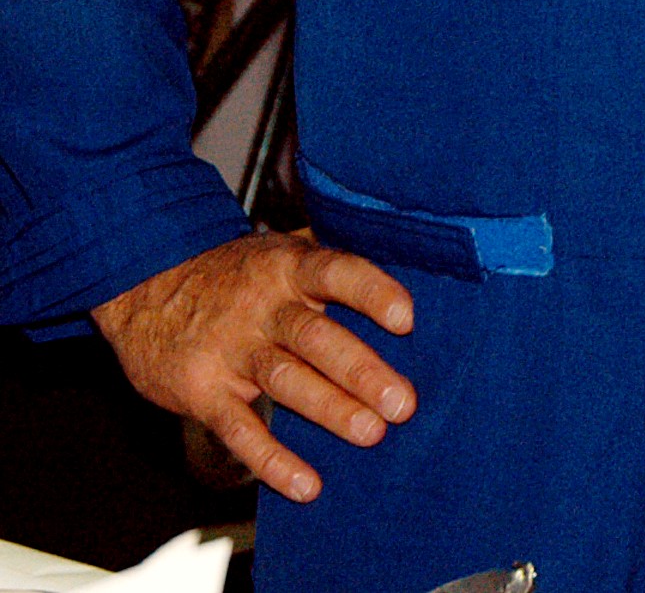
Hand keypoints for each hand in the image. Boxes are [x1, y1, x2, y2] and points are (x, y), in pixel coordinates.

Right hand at [92, 232, 415, 500]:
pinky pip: (239, 429)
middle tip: (402, 403)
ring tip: (371, 432)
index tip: (407, 318)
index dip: (371, 292)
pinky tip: (306, 483)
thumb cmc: (234, 273)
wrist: (144, 284)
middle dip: (360, 371)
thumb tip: (408, 275)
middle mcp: (262, 307)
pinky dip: (272, 459)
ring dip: (329, 409)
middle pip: (315, 337)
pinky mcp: (202, 390)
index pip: (336, 272)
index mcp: (288, 267)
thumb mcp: (279, 252)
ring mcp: (230, 349)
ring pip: (285, 380)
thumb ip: (329, 267)